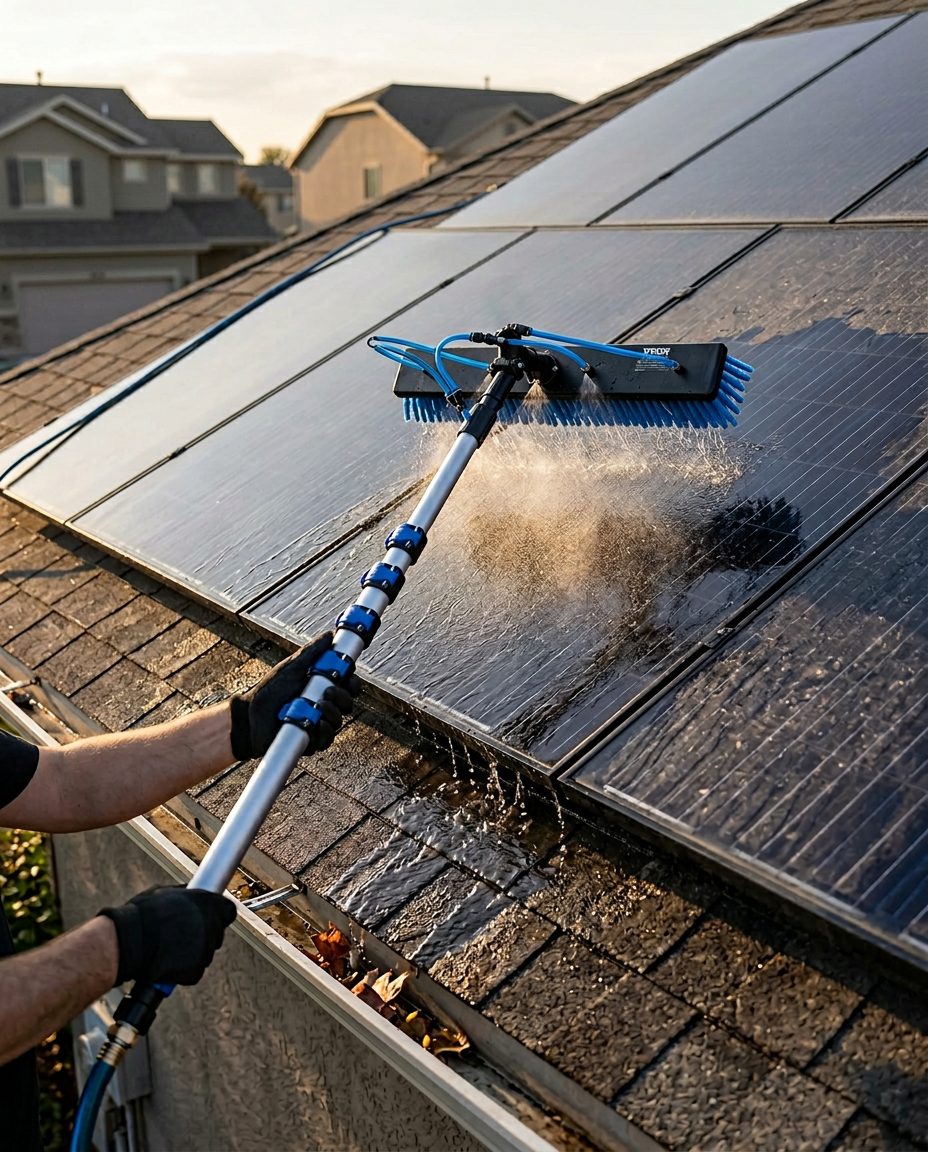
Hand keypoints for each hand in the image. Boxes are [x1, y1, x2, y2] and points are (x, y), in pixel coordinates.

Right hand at [99, 886, 236, 985]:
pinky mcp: (196, 971)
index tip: (210, 917)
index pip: (227, 911)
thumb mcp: (165, 892)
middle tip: (180, 934)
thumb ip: (185, 895)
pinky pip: (193, 971)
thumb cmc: (143, 914)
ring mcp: (205, 950)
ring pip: (204, 953)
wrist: (130, 940)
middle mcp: (212, 927)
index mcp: (209, 904)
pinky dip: (183, 970)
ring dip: (192, 953)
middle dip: (202, 934)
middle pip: (215, 933)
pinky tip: (167, 962)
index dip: (218, 914)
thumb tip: (190, 893)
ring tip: (169, 948)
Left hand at [229, 632, 359, 760]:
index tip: (347, 673)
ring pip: (338, 720)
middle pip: (347, 703)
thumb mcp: (292, 667)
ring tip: (319, 706)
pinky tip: (318, 724)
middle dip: (343, 696)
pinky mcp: (310, 741)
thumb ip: (313, 652)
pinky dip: (325, 732)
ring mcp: (318, 724)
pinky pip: (326, 739)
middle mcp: (323, 706)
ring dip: (333, 713)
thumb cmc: (270, 690)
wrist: (249, 715)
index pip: (348, 685)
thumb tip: (330, 635)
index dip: (351, 680)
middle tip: (329, 690)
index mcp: (323, 688)